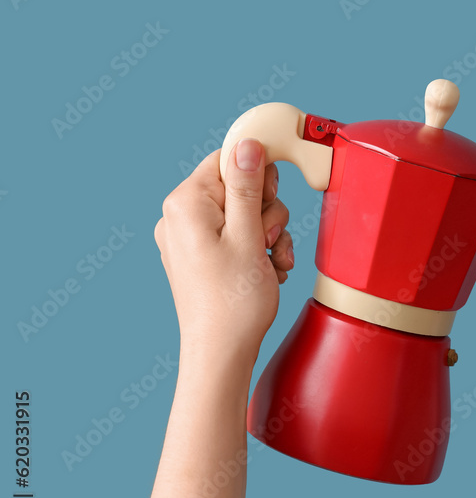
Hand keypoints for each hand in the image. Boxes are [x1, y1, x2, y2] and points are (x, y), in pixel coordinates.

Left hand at [154, 139, 293, 361]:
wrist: (222, 353)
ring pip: (244, 213)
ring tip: (271, 262)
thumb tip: (247, 144)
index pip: (227, 160)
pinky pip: (237, 235)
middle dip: (266, 212)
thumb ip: (247, 187)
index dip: (259, 175)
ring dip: (268, 235)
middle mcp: (180, 217)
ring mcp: (190, 238)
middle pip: (239, 186)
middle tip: (268, 240)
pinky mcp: (202, 256)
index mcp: (186, 204)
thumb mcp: (248, 235)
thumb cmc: (233, 303)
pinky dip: (257, 249)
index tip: (274, 196)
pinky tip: (266, 270)